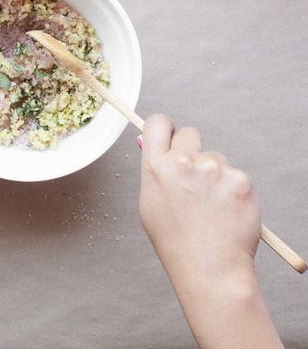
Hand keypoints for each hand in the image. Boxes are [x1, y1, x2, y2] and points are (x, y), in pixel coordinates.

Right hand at [138, 114, 283, 347]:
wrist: (209, 266)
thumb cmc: (176, 241)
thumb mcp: (150, 203)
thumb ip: (155, 172)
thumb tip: (158, 149)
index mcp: (156, 167)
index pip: (158, 123)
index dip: (164, 128)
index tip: (168, 136)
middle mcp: (184, 162)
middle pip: (190, 134)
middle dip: (191, 151)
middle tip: (193, 179)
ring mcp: (215, 169)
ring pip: (215, 158)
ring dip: (213, 175)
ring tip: (210, 207)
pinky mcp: (240, 179)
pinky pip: (235, 175)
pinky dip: (232, 190)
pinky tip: (225, 211)